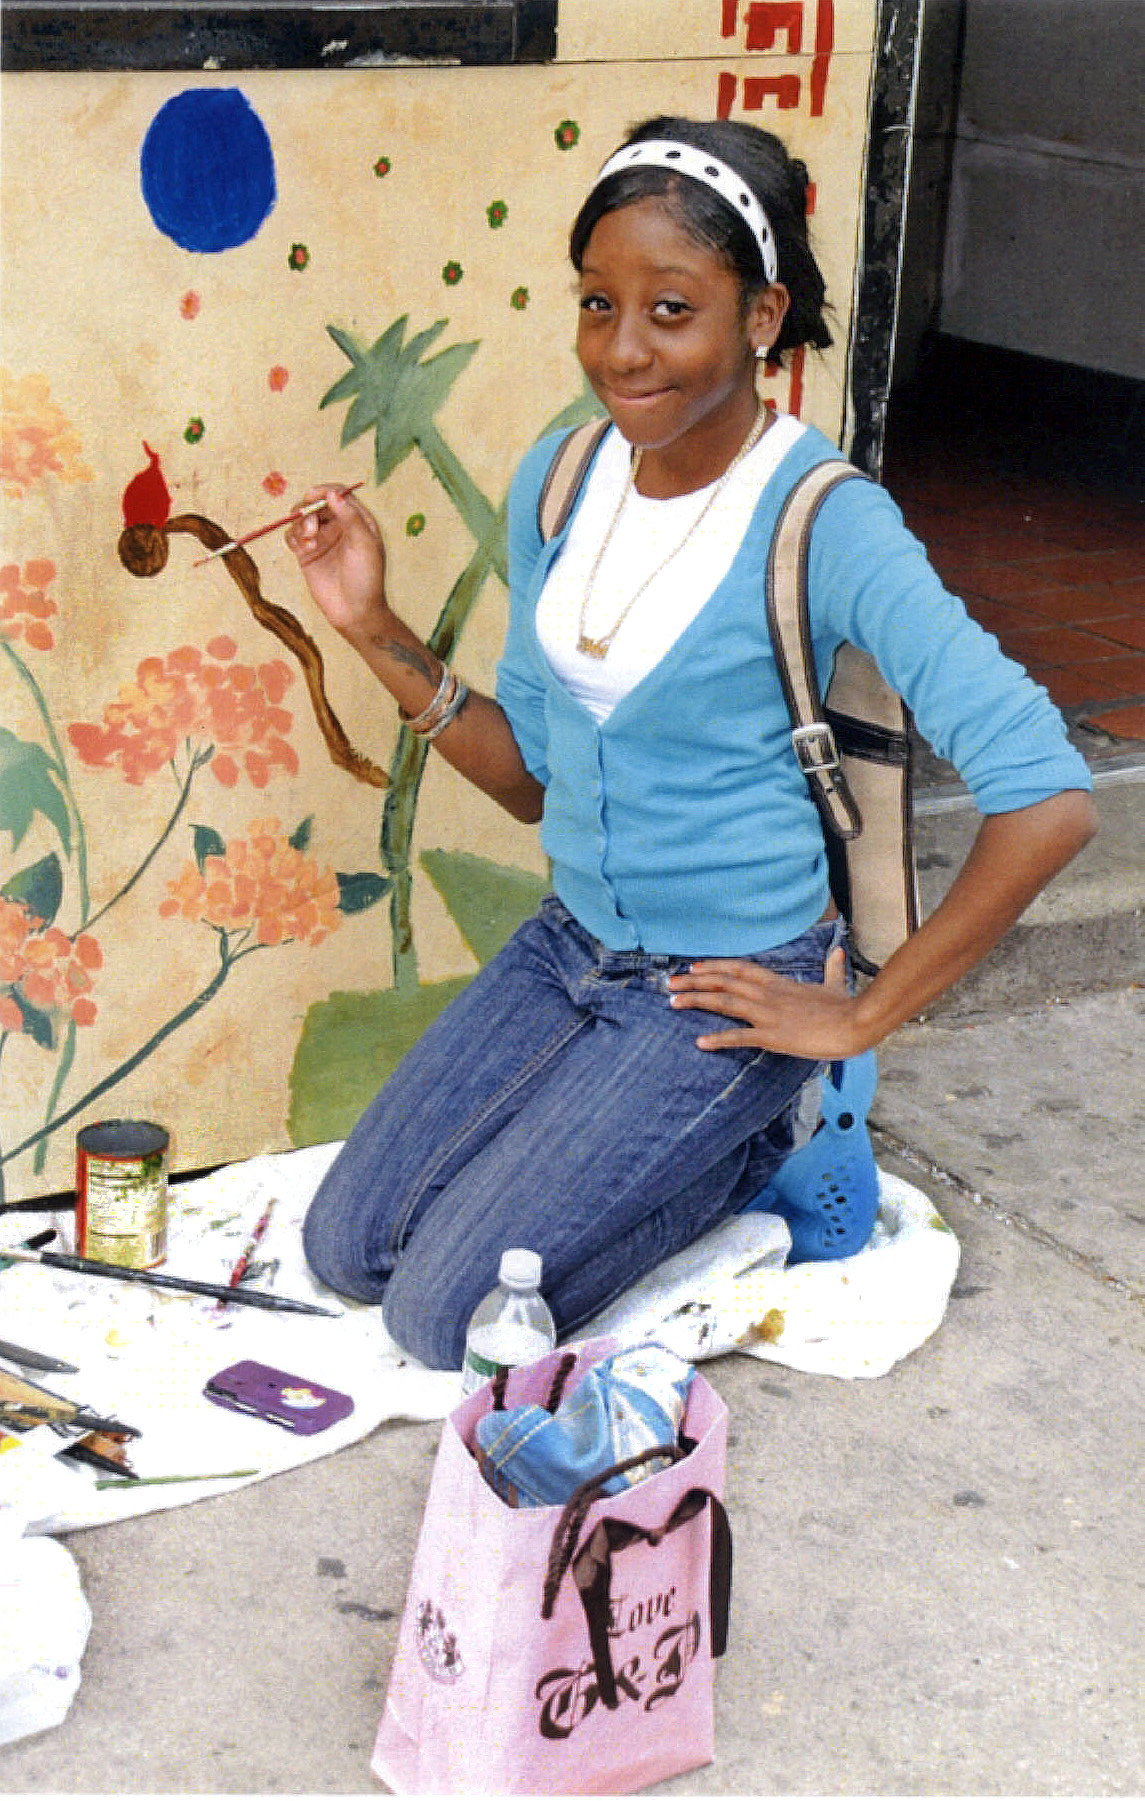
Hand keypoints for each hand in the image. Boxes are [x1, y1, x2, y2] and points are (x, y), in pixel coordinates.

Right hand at [285, 484, 388, 640]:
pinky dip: (293, 537)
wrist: (355, 612)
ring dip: (301, 524)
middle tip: (311, 528)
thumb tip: (333, 494)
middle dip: (309, 510)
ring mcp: (321, 538)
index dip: (324, 491)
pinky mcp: (306, 553)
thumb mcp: (364, 544)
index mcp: (357, 519)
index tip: (312, 496)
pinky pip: (292, 536)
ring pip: (301, 518)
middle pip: (316, 503)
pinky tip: (304, 549)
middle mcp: (338, 525)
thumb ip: (350, 517)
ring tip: (309, 542)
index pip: (338, 494)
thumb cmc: (366, 578)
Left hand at [668, 944, 870, 1058]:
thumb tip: (836, 951)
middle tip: (670, 983)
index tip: (694, 967)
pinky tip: (700, 1042)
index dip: (714, 966)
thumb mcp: (834, 984)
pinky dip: (719, 1039)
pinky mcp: (774, 1036)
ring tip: (673, 1002)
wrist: (856, 1024)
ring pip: (725, 1002)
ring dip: (697, 1001)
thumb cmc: (846, 1007)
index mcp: (779, 983)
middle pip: (724, 982)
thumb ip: (831, 967)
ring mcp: (769, 1015)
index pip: (740, 968)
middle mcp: (768, 995)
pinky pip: (741, 1037)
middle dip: (694, 981)